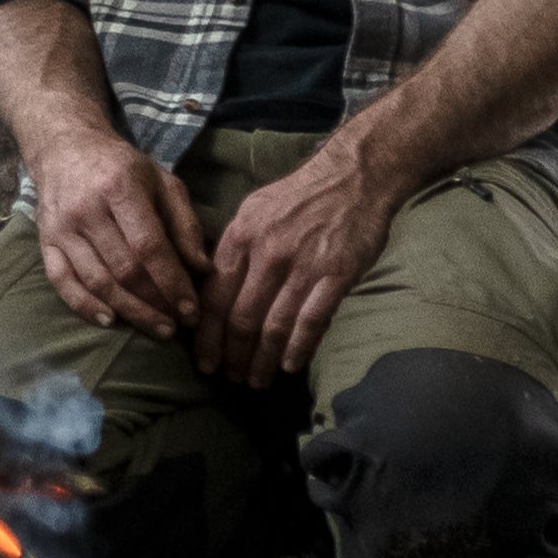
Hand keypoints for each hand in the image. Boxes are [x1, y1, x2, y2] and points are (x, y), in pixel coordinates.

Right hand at [30, 131, 209, 340]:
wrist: (64, 148)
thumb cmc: (121, 167)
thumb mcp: (162, 181)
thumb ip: (184, 223)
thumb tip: (202, 268)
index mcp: (119, 188)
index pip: (148, 246)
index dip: (172, 282)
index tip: (192, 309)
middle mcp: (87, 209)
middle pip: (123, 270)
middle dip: (155, 303)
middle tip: (179, 325)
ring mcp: (62, 228)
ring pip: (96, 281)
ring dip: (129, 311)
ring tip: (157, 328)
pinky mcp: (44, 241)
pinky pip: (61, 281)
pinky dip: (84, 305)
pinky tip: (110, 320)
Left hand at [200, 136, 409, 376]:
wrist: (354, 176)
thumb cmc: (300, 197)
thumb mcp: (253, 211)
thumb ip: (233, 249)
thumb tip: (210, 287)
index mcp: (240, 237)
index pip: (213, 296)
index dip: (206, 334)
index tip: (202, 360)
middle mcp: (267, 253)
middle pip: (240, 317)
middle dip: (231, 355)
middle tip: (228, 378)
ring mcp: (303, 265)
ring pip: (273, 325)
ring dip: (261, 360)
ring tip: (255, 380)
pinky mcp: (336, 275)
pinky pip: (311, 321)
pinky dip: (298, 348)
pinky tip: (288, 366)